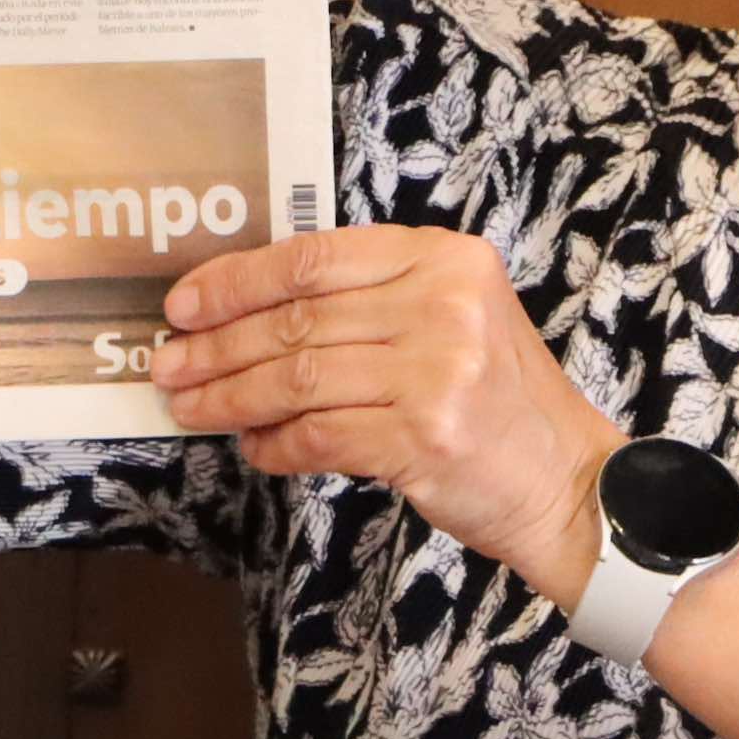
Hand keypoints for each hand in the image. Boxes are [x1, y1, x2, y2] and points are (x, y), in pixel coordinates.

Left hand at [148, 228, 621, 599]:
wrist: (569, 481)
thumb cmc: (498, 402)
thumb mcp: (452, 318)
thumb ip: (369, 301)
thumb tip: (248, 312)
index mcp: (444, 259)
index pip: (314, 257)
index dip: (236, 280)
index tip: (184, 304)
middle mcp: (442, 305)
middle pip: (298, 318)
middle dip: (218, 345)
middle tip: (169, 364)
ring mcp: (436, 371)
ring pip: (298, 378)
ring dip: (231, 396)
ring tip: (191, 407)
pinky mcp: (424, 437)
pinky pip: (320, 436)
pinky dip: (276, 445)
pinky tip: (254, 447)